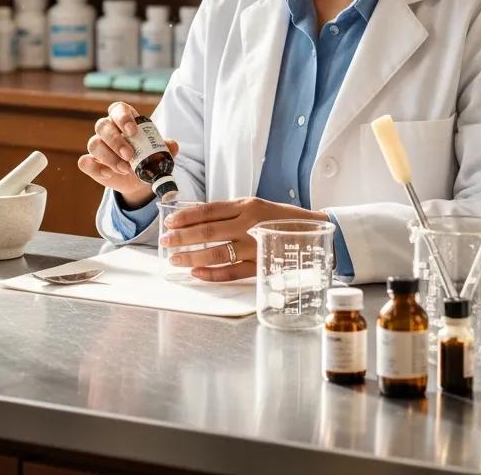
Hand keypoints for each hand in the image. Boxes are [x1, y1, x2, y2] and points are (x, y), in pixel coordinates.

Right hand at [77, 101, 179, 209]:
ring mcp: (97, 145)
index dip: (123, 117)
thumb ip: (166, 147)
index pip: (118, 109)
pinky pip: (84, 162)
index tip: (133, 131)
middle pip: (103, 125)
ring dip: (109, 157)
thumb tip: (173, 146)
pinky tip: (109, 174)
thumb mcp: (158, 151)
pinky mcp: (91, 163)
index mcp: (124, 119)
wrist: (138, 179)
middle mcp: (108, 129)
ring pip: (94, 144)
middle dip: (116, 141)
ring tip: (125, 169)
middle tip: (130, 156)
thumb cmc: (147, 157)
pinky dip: (96, 168)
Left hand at [159, 197, 328, 281]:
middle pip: (208, 232)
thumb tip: (198, 217)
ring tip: (175, 259)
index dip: (186, 217)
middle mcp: (250, 225)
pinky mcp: (261, 266)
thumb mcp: (257, 206)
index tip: (169, 222)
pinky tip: (197, 273)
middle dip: (182, 238)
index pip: (209, 210)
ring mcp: (255, 247)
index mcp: (247, 206)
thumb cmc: (282, 219)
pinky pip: (233, 272)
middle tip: (165, 242)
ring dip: (192, 256)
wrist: (316, 233)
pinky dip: (213, 274)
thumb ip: (231, 212)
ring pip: (217, 253)